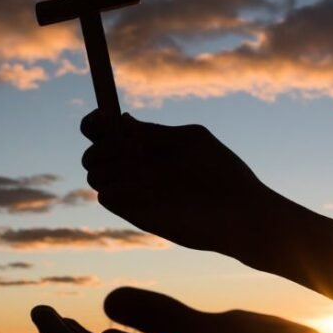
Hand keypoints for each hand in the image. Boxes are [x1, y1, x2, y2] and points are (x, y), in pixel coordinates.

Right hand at [80, 111, 282, 258]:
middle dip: (100, 147)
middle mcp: (134, 166)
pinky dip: (115, 188)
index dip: (96, 122)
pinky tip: (141, 188)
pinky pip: (106, 196)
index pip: (105, 128)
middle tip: (126, 150)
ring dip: (108, 167)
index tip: (101, 118)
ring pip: (95, 174)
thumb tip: (121, 120)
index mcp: (146, 143)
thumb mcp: (188, 142)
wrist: (238, 214)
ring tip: (139, 170)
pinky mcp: (134, 213)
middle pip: (94, 151)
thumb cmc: (221, 172)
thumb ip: (153, 133)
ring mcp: (132, 190)